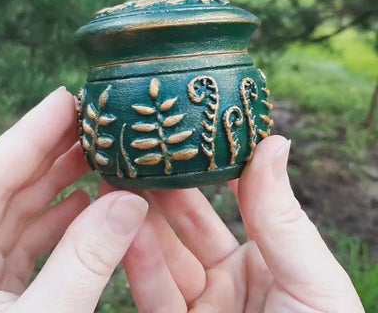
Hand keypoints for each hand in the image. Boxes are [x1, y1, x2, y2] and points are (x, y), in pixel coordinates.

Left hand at [0, 88, 147, 312]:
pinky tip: (89, 203)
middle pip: (8, 186)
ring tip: (98, 155)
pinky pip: (29, 240)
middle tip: (91, 120)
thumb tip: (131, 202)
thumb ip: (86, 260)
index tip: (65, 98)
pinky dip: (62, 221)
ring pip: (21, 210)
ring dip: (62, 183)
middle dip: (52, 150)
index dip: (31, 132)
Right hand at [122, 136, 364, 311]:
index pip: (234, 200)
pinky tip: (123, 229)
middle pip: (187, 224)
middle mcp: (229, 279)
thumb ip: (281, 215)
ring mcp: (199, 306)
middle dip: (163, 188)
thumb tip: (272, 142)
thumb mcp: (311, 281)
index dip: (211, 167)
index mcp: (267, 259)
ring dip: (141, 218)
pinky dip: (137, 262)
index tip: (188, 135)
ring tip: (119, 179)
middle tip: (142, 152)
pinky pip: (152, 293)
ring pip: (162, 254)